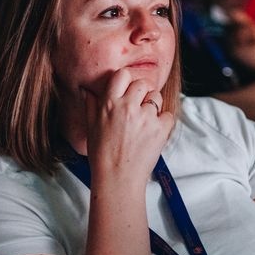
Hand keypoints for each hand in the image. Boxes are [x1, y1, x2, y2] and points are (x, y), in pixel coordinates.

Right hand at [84, 68, 174, 185]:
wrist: (118, 179)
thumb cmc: (102, 155)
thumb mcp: (91, 127)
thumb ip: (91, 105)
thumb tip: (87, 90)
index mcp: (109, 104)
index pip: (122, 75)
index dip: (126, 81)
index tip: (126, 91)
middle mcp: (128, 107)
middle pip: (142, 84)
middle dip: (141, 94)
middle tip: (137, 109)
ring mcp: (146, 117)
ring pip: (156, 98)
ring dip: (152, 107)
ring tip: (143, 123)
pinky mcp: (161, 129)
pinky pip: (167, 115)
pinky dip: (163, 122)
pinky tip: (152, 133)